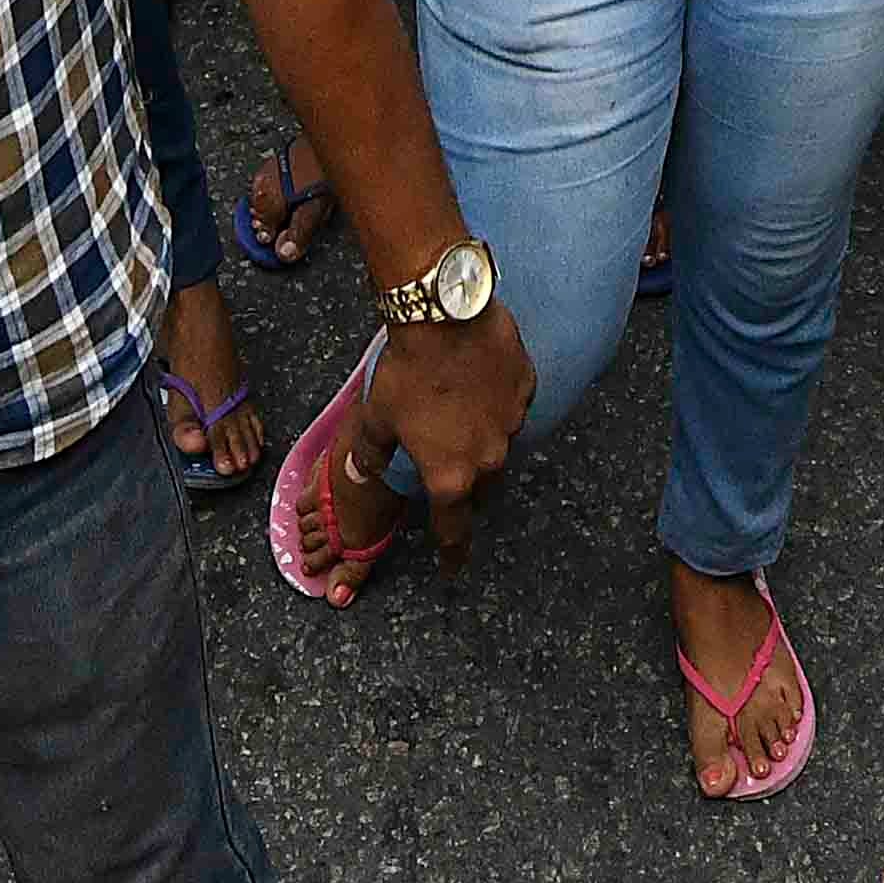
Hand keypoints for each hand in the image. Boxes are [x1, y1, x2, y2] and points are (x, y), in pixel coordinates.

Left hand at [356, 292, 531, 569]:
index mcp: (450, 475)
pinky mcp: (525, 388)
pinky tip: (480, 384)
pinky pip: (513, 406)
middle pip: (482, 489)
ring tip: (462, 419)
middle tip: (450, 476)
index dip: (453, 552)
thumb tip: (358, 474)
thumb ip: (370, 454)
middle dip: (467, 490)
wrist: (443, 315)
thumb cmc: (406, 372)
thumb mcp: (377, 418)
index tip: (453, 567)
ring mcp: (512, 423)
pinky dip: (498, 404)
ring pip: (500, 447)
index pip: (454, 528)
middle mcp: (488, 457)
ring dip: (482, 442)